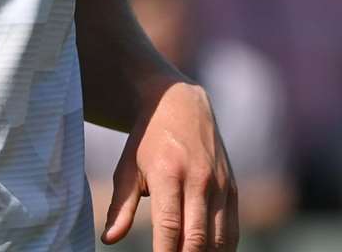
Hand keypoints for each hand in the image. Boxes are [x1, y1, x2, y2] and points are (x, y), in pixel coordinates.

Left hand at [104, 79, 236, 250]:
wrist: (179, 103)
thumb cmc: (146, 140)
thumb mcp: (127, 168)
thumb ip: (121, 206)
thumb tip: (109, 240)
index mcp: (169, 173)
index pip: (169, 226)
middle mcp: (199, 179)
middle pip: (196, 237)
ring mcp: (220, 184)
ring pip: (218, 238)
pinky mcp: (233, 187)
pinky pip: (231, 228)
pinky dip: (223, 249)